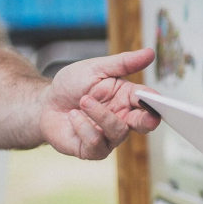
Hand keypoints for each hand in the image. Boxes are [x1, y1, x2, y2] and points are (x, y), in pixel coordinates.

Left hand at [38, 48, 160, 159]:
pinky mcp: (92, 150)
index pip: (148, 101)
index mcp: (127, 98)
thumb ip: (123, 63)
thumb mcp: (96, 68)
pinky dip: (83, 127)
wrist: (45, 104)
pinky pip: (96, 143)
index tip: (156, 99)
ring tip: (83, 101)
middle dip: (148, 121)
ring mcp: (108, 137)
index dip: (155, 102)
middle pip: (144, 124)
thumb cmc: (72, 86)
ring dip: (100, 115)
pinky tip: (73, 117)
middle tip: (148, 117)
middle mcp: (122, 119)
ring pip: (118, 132)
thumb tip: (150, 53)